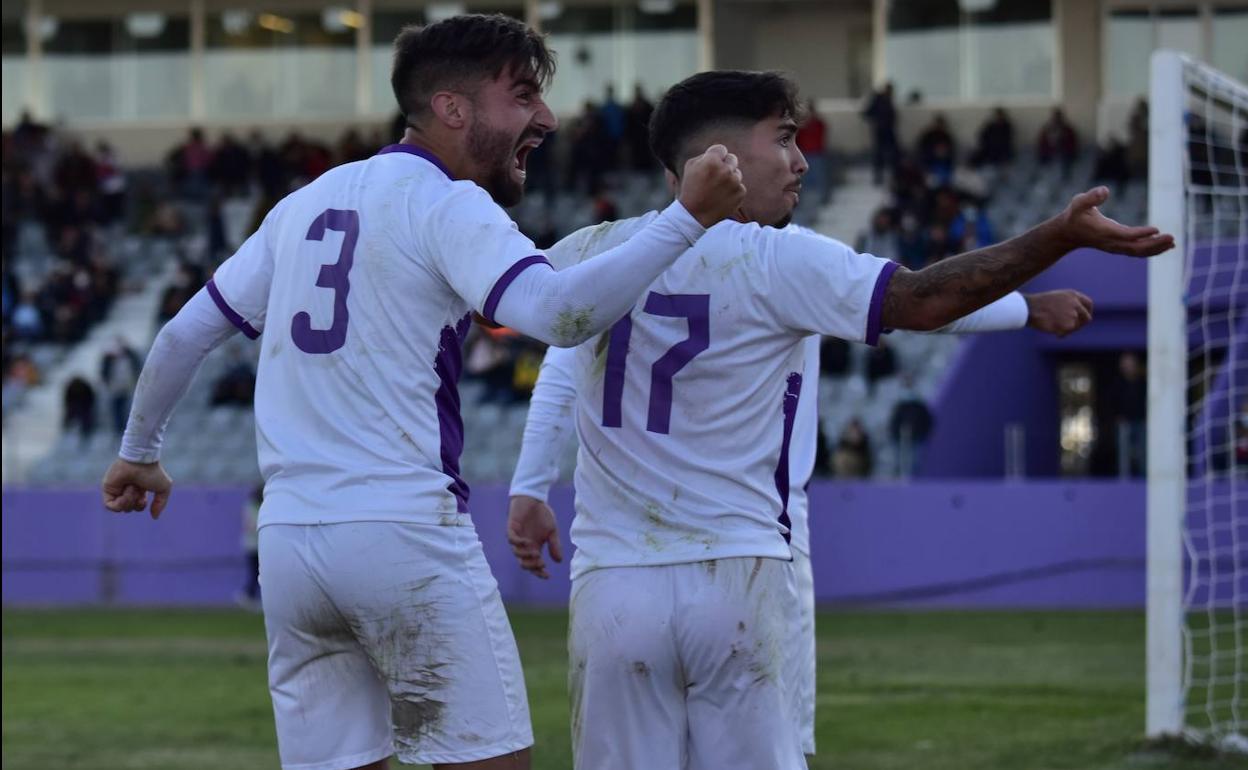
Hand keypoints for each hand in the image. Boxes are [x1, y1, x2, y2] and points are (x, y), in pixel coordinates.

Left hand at [101, 458, 171, 518]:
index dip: (141, 505)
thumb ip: (160, 504)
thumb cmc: (152, 473)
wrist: (139, 461)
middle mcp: (127, 490)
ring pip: (120, 508)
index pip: (137, 507)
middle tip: (138, 490)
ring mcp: (116, 490)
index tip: (144, 497)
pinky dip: (119, 503)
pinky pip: (110, 506)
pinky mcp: (107, 490)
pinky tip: (125, 492)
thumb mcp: (163, 489)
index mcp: (139, 490)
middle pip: (129, 509)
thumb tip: (155, 517)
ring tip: (131, 488)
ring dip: (128, 501)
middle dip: (135, 503)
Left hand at [507, 495, 562, 578]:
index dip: (539, 572)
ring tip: (536, 554)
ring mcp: (517, 538)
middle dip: (532, 566)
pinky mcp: (512, 529)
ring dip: (526, 556)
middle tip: (542, 564)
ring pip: (517, 553)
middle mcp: (524, 546)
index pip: (534, 565)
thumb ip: (554, 545)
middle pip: (524, 563)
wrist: (534, 499)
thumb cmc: (542, 515)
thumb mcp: (552, 532)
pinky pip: (512, 540)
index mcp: (534, 548)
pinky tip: (528, 542)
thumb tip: (559, 561)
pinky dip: (519, 543)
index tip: (547, 576)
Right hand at [678, 144, 747, 228]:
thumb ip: (706, 156)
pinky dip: (732, 191)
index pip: (721, 149)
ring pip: (737, 174)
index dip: (715, 157)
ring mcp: (735, 182)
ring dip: (729, 179)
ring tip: (716, 190)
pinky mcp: (740, 193)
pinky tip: (721, 198)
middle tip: (715, 177)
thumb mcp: (691, 167)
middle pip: (732, 158)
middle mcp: (725, 170)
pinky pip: (739, 187)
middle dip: (725, 165)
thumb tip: (720, 154)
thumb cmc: (690, 189)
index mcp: (712, 161)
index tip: (711, 165)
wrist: (694, 215)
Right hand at [1025, 290, 1093, 337]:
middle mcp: (1075, 304)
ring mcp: (1072, 315)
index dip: (1087, 312)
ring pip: (1075, 327)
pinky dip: (1061, 334)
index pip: (1088, 304)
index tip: (1083, 318)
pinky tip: (1052, 331)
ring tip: (1054, 327)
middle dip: (1080, 325)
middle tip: (1070, 328)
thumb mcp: (1056, 298)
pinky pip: (1067, 333)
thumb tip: (1075, 316)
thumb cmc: (1038, 304)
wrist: (1029, 308)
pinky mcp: (1068, 325)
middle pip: (1086, 318)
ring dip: (1067, 330)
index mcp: (1073, 295)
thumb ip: (1068, 304)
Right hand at [1056, 186, 1173, 256]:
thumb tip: (1105, 190)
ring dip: (1156, 248)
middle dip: (1154, 244)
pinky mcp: (1119, 247)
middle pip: (1135, 247)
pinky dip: (1152, 250)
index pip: (1124, 235)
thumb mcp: (1079, 202)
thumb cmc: (1074, 215)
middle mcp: (1111, 242)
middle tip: (1172, 237)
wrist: (1068, 233)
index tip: (1156, 229)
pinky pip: (1137, 252)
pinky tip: (1166, 246)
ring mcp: (1115, 247)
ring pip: (1138, 252)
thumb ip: (1091, 197)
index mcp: (1103, 232)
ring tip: (1172, 242)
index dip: (1140, 233)